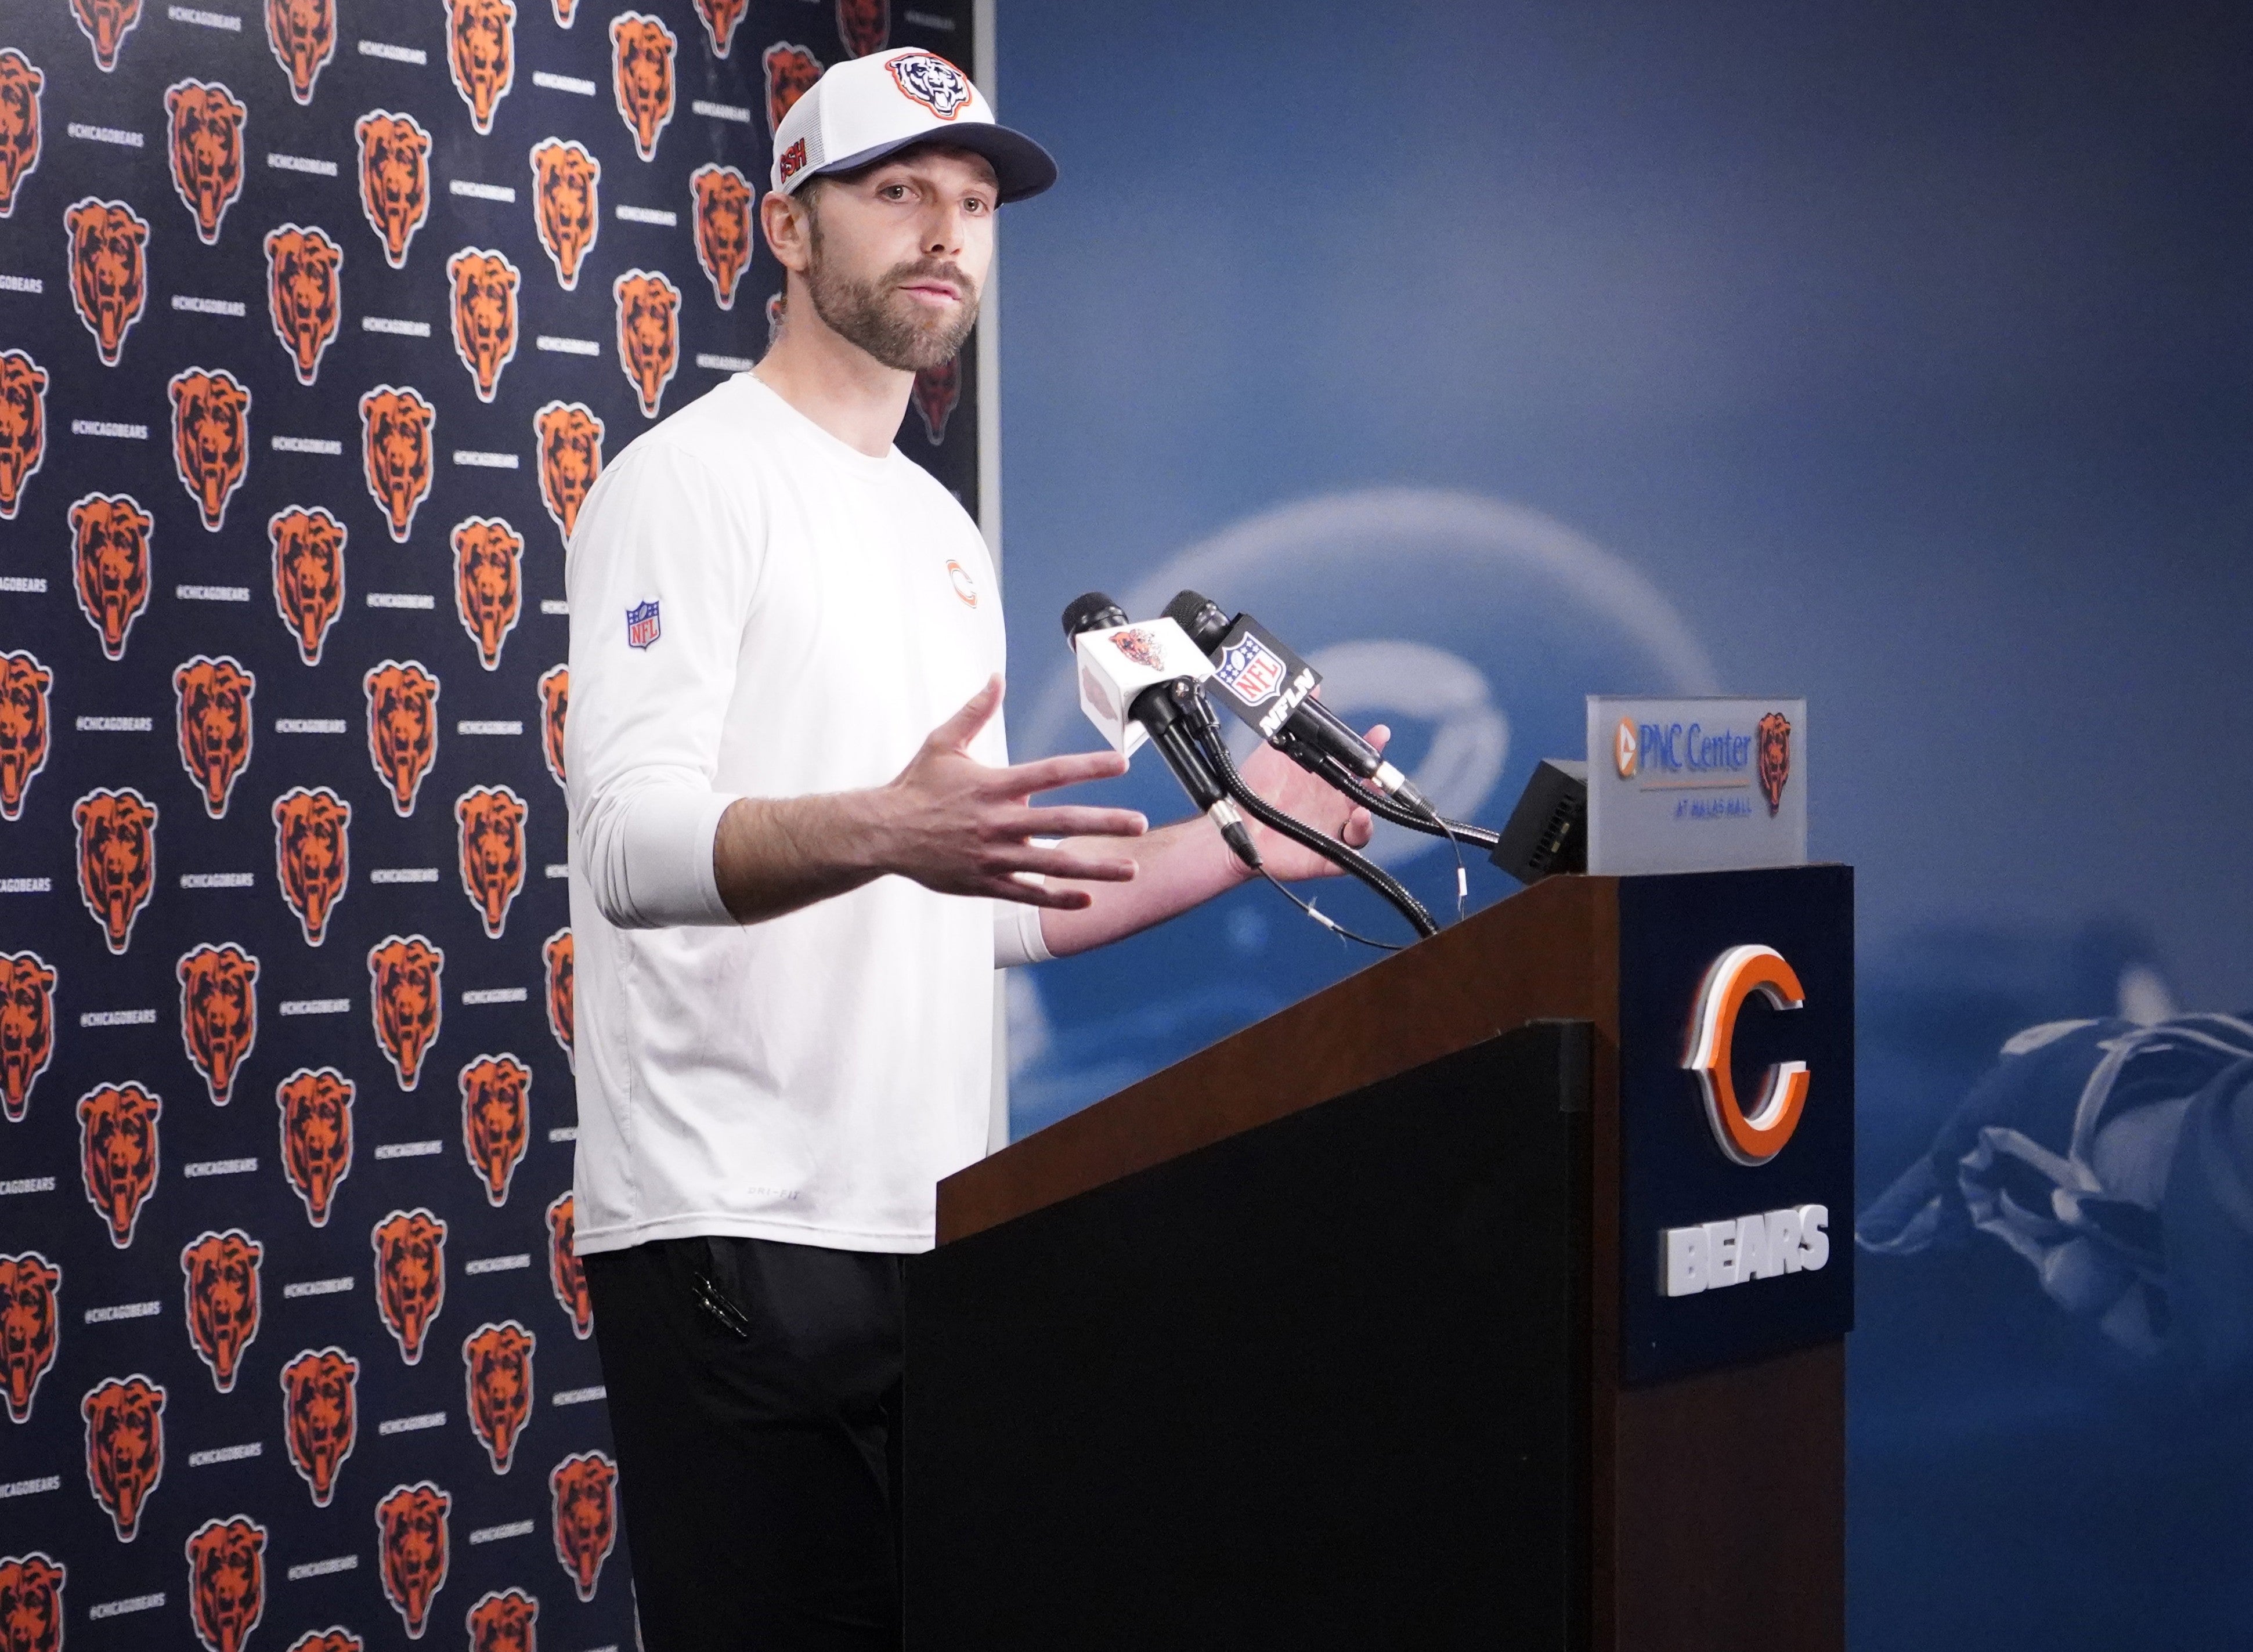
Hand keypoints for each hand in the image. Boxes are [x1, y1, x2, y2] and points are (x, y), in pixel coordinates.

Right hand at [872, 676, 1147, 909]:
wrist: (882, 833)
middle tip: (1139, 823)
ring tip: (1130, 868)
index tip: (1121, 762)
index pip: (1051, 772)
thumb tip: (995, 678)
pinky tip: (1087, 899)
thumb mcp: (943, 743)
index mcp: (994, 785)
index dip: (1089, 767)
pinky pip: (1028, 893)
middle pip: (1061, 821)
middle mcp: (999, 822)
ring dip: (1095, 867)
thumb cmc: (915, 787)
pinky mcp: (985, 882)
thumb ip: (975, 712)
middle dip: (1104, 822)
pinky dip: (1057, 898)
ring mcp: (994, 856)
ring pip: (1053, 864)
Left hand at [1235, 721, 1389, 880]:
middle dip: (1377, 780)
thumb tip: (1311, 687)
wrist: (1237, 822)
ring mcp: (1332, 829)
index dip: (1370, 750)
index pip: (1357, 764)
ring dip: (1372, 809)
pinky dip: (1359, 835)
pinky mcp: (1326, 855)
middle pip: (1367, 793)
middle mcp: (1334, 804)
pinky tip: (1357, 820)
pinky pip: (1351, 850)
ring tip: (1366, 799)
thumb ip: (1294, 721)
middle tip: (1378, 768)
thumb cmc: (1257, 789)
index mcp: (1327, 781)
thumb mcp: (1276, 749)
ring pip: (1364, 821)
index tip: (1380, 733)